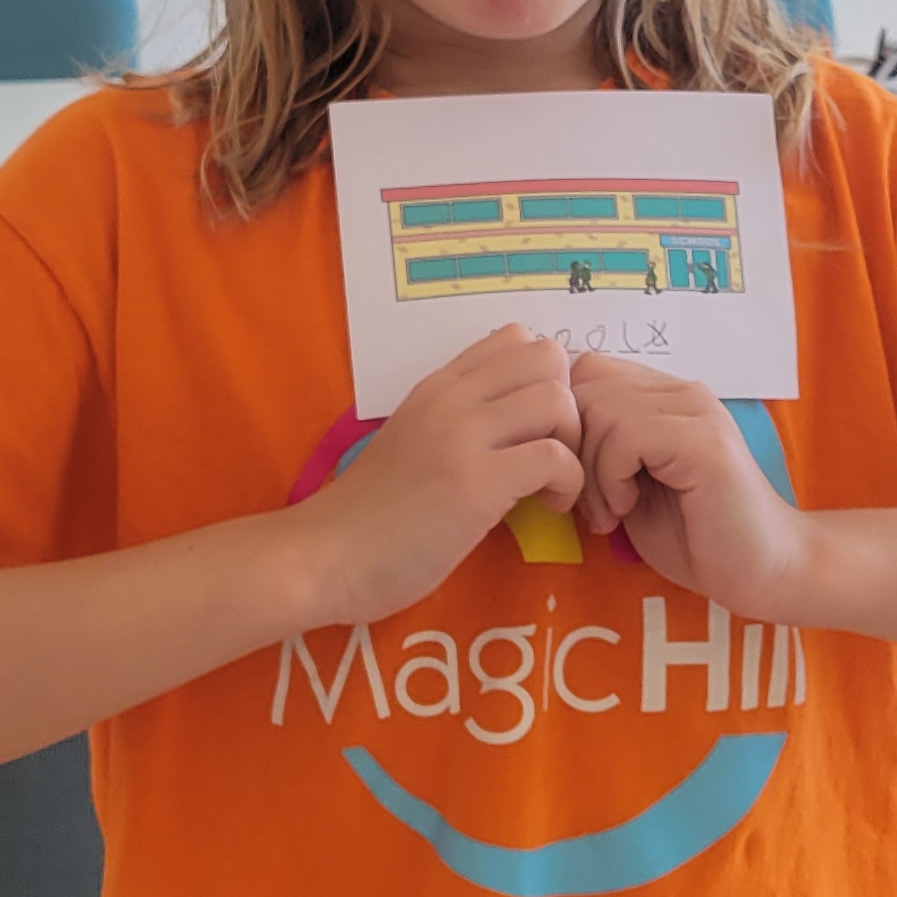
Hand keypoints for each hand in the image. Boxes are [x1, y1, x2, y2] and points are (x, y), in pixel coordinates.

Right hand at [283, 328, 582, 624]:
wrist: (323, 557)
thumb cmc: (366, 516)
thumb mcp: (411, 442)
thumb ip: (454, 423)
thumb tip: (510, 424)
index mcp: (436, 387)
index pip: (512, 338)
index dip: (542, 378)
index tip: (537, 425)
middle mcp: (451, 399)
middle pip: (546, 357)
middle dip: (569, 404)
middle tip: (554, 451)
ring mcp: (463, 437)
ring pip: (556, 399)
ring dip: (573, 444)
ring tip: (551, 484)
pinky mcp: (477, 482)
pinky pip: (555, 458)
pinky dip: (568, 483)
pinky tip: (546, 507)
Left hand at [570, 360, 814, 619]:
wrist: (762, 570)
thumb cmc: (695, 536)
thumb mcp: (629, 484)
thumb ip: (599, 450)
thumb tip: (544, 433)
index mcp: (664, 396)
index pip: (587, 371)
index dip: (568, 422)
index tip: (576, 478)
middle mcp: (682, 391)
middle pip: (586, 384)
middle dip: (572, 447)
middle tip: (592, 503)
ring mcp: (696, 410)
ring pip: (601, 407)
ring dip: (592, 469)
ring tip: (612, 511)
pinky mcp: (704, 440)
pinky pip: (626, 434)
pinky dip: (611, 476)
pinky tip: (628, 508)